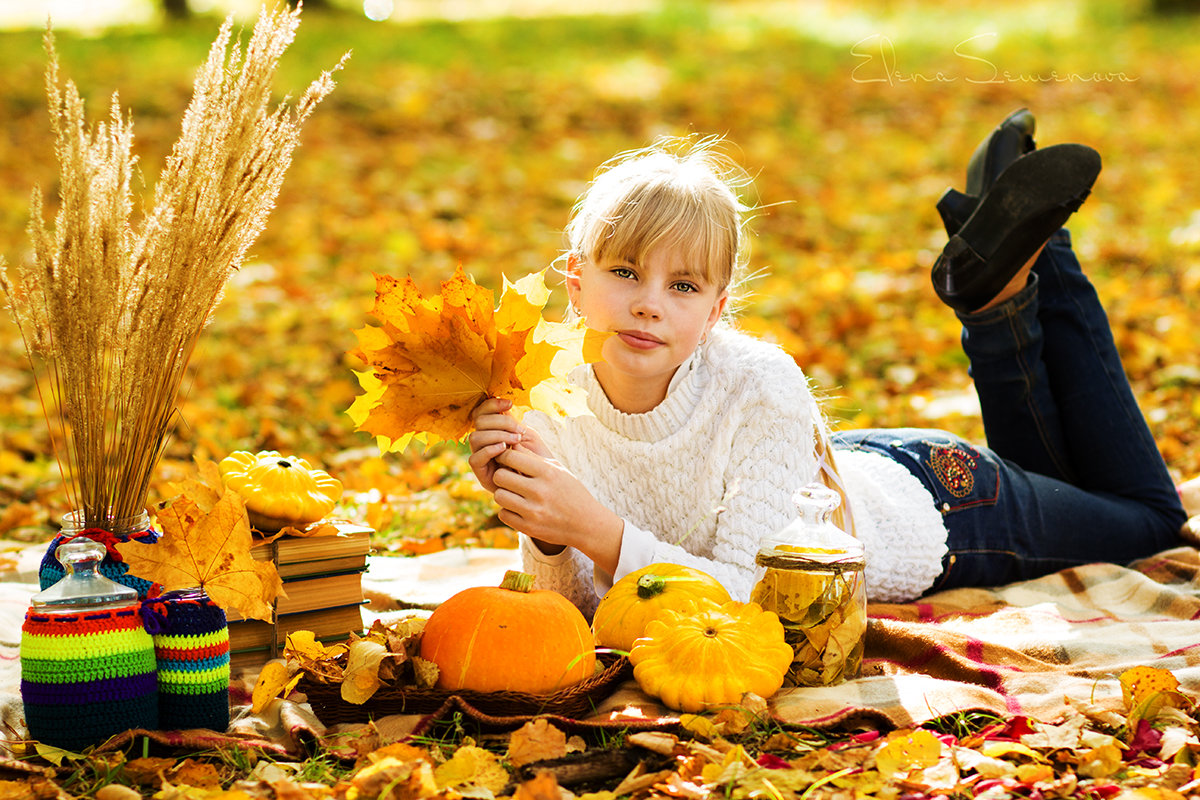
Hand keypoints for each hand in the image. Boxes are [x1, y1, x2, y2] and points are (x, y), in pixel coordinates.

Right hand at [467, 397, 550, 491]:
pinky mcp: (481, 473)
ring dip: (496, 435)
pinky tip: (504, 449)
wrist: (541, 482)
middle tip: (519, 429)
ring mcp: (480, 457)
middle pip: (478, 422)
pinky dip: (489, 450)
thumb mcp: (527, 436)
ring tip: (515, 440)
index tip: (509, 403)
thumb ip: (514, 422)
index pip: (482, 412)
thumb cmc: (536, 458)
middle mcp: (483, 442)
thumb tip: (504, 406)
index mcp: (492, 430)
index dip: (492, 404)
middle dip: (500, 421)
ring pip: (475, 438)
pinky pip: (475, 458)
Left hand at [492, 446, 623, 574]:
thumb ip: (533, 457)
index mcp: (547, 472)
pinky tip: (519, 508)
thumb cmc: (571, 492)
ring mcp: (534, 511)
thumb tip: (509, 445)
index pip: (511, 457)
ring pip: (499, 496)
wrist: (587, 524)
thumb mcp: (557, 470)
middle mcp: (539, 491)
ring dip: (504, 493)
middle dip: (502, 475)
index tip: (507, 460)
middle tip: (509, 477)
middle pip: (500, 476)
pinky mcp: (529, 528)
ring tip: (514, 493)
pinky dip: (508, 511)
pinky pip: (503, 514)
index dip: (504, 456)